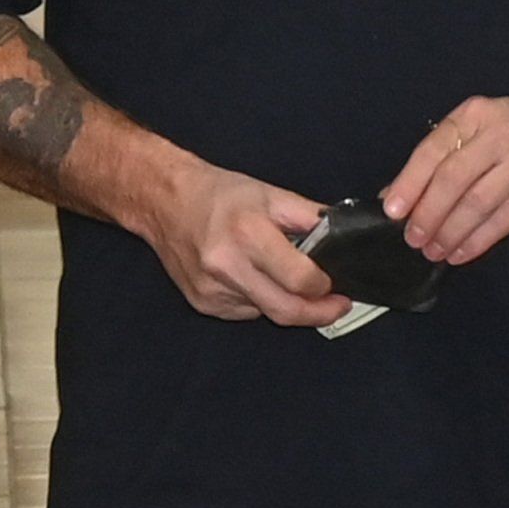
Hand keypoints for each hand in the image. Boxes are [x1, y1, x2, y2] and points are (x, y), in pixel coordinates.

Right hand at [142, 159, 349, 327]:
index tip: (339, 286)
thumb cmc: (219, 194)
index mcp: (248, 234)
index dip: (326, 289)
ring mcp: (212, 290)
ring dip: (284, 301)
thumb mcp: (272, 194)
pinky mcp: (203, 304)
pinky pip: (245, 312)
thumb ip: (311, 219)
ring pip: (266, 312)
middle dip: (318, 313)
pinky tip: (252, 278)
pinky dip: (259, 300)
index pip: (300, 280)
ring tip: (283, 277)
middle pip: (286, 311)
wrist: (164, 201)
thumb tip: (343, 240)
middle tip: (336, 306)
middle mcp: (227, 266)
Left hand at [382, 90, 508, 266]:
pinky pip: (502, 220)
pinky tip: (461, 253)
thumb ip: (448, 154)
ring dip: (449, 232)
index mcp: (477, 115)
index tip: (391, 210)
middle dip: (428, 214)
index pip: (434, 149)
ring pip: (475, 203)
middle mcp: (499, 135)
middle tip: (412, 239)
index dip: (409, 182)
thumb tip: (398, 192)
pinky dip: (477, 240)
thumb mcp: (489, 126)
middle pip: (452, 179)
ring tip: (433, 251)